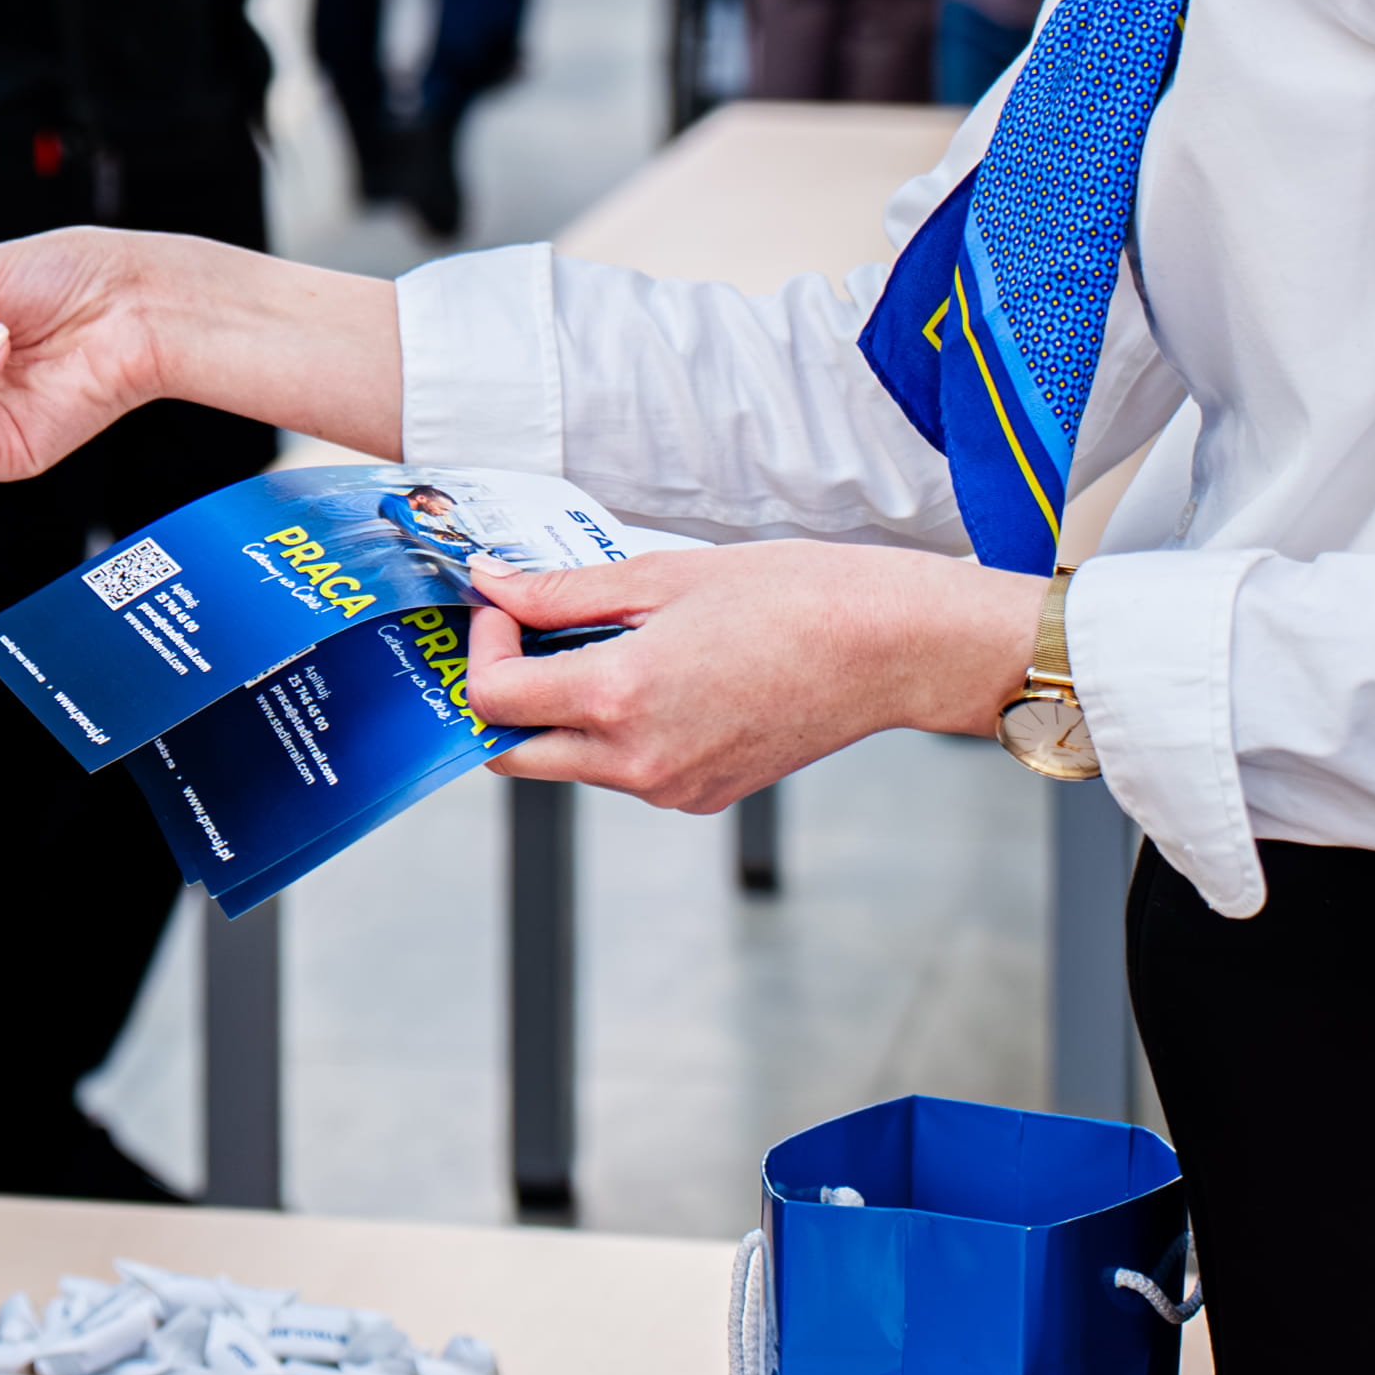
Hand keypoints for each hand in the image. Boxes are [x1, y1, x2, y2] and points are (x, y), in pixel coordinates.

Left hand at [453, 543, 1039, 815]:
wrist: (891, 649)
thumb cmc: (793, 597)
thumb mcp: (662, 576)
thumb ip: (563, 591)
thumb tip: (492, 584)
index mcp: (620, 699)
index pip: (493, 697)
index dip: (483, 644)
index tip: (505, 603)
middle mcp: (637, 763)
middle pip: (513, 752)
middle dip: (503, 694)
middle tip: (525, 633)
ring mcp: (672, 790)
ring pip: (570, 763)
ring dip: (561, 710)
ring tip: (606, 641)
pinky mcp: (702, 797)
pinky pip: (626, 771)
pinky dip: (616, 729)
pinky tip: (659, 673)